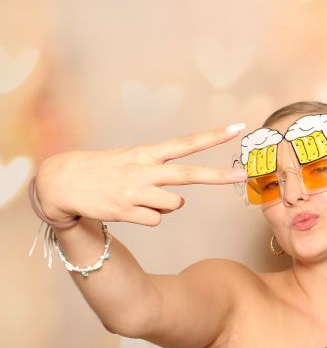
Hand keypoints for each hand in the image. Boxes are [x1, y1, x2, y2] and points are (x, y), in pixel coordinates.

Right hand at [35, 124, 246, 226]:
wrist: (63, 181)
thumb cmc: (105, 171)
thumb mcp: (133, 161)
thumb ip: (160, 174)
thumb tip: (180, 201)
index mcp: (147, 153)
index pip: (186, 143)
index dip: (212, 136)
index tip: (237, 127)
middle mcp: (144, 170)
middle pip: (189, 173)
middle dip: (218, 175)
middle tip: (242, 174)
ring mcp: (135, 191)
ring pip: (175, 204)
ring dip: (166, 205)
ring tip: (141, 198)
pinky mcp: (126, 211)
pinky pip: (156, 220)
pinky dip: (148, 217)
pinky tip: (129, 209)